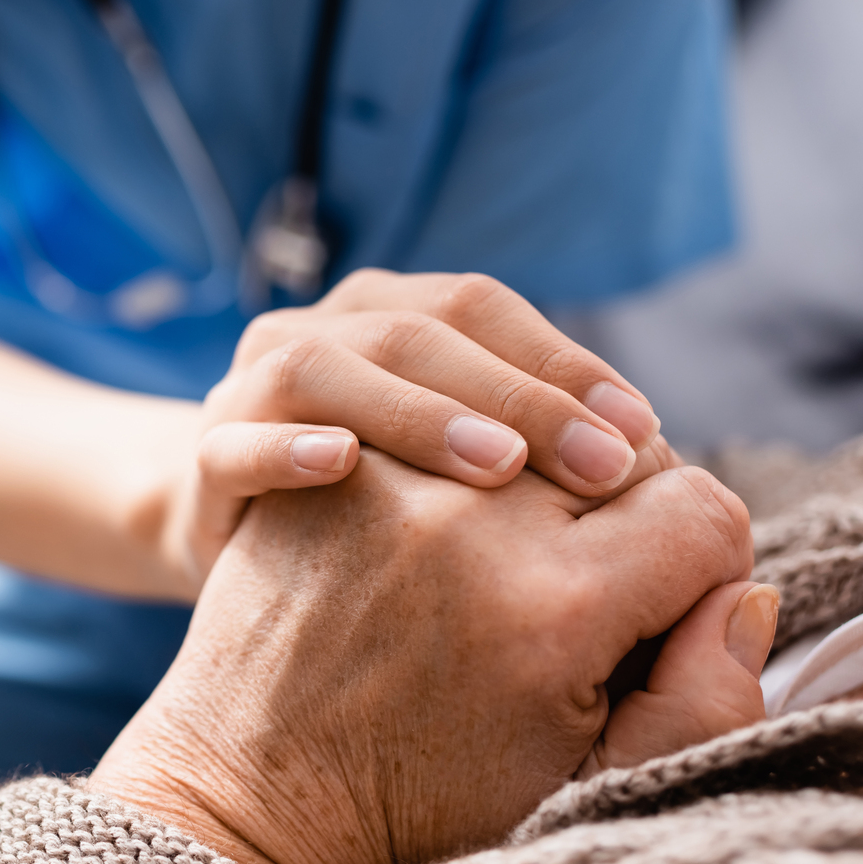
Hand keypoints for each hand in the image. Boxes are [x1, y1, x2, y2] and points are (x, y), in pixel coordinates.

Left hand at [91, 450, 766, 863]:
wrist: (249, 802)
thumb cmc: (426, 813)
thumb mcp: (585, 792)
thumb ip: (704, 700)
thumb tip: (748, 595)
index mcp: (553, 608)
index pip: (704, 511)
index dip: (704, 568)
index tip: (659, 615)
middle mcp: (473, 522)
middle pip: (623, 454)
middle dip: (626, 519)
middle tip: (577, 596)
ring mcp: (388, 480)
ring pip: (532, 426)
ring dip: (545, 478)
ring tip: (511, 560)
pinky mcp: (326, 469)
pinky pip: (439, 423)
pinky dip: (460, 464)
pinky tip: (443, 533)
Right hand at [151, 270, 672, 593]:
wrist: (234, 555)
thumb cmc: (378, 522)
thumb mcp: (457, 473)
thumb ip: (531, 446)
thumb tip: (655, 452)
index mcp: (388, 314)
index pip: (482, 308)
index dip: (564, 362)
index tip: (644, 435)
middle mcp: (321, 332)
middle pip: (417, 332)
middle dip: (518, 395)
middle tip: (604, 467)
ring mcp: (252, 390)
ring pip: (326, 369)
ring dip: (417, 413)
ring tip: (497, 472)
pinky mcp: (208, 459)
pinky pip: (236, 444)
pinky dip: (287, 450)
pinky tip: (343, 469)